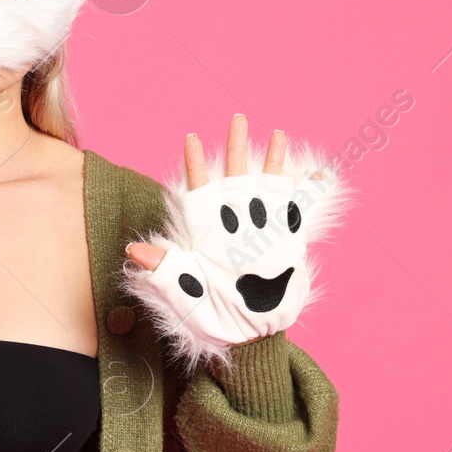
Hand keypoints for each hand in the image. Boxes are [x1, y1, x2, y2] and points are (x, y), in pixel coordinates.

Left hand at [123, 114, 345, 365]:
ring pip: (266, 185)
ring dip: (272, 159)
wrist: (249, 334)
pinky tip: (318, 173)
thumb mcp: (182, 291)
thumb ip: (162, 268)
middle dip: (236, 146)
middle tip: (237, 118)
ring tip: (278, 133)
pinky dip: (308, 192)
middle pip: (234, 175)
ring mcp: (262, 229)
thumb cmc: (211, 314)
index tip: (191, 139)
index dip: (195, 164)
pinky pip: (298, 211)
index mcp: (208, 231)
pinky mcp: (287, 241)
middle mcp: (234, 224)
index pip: (199, 188)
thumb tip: (133, 251)